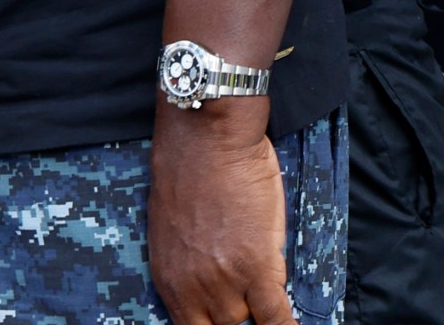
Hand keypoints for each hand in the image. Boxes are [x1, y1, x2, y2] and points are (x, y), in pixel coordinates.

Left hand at [150, 99, 292, 324]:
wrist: (207, 136)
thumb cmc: (189, 169)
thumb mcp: (174, 229)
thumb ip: (189, 264)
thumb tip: (208, 284)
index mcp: (168, 277)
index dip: (211, 324)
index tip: (224, 318)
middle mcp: (191, 286)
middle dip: (236, 307)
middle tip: (246, 286)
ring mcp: (224, 280)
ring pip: (248, 320)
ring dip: (258, 301)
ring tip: (264, 280)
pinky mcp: (256, 268)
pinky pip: (276, 318)